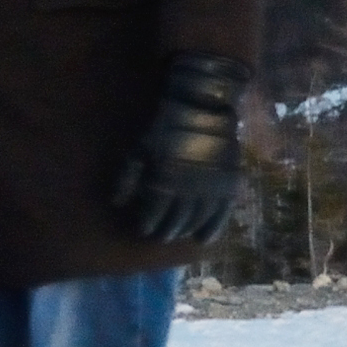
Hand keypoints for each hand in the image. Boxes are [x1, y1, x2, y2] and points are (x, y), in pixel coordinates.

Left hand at [109, 54, 247, 246]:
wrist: (201, 106)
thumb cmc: (164, 126)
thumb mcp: (139, 148)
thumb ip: (127, 177)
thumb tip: (118, 204)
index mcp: (164, 182)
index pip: (154, 215)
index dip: (147, 225)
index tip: (142, 229)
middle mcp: (188, 190)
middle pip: (175, 222)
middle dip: (165, 232)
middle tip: (159, 236)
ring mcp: (211, 188)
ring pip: (196, 220)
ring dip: (185, 231)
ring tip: (177, 235)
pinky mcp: (228, 183)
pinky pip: (221, 214)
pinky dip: (212, 229)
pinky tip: (203, 240)